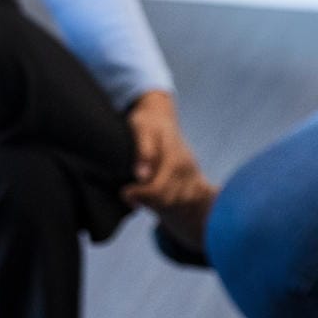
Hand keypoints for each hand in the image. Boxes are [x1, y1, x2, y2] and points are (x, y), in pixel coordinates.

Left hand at [122, 91, 215, 251]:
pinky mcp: (193, 176)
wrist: (159, 114)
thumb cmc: (146, 122)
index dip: (139, 194)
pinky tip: (153, 194)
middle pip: (168, 199)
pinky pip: (184, 199)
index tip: (124, 192)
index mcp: (174, 158)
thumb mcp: (141, 130)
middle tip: (128, 194)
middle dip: (147, 201)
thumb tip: (141, 175)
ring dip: (158, 203)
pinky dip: (169, 201)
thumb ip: (143, 152)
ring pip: (177, 202)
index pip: (158, 189)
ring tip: (139, 193)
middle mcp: (186, 167)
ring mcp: (192, 172)